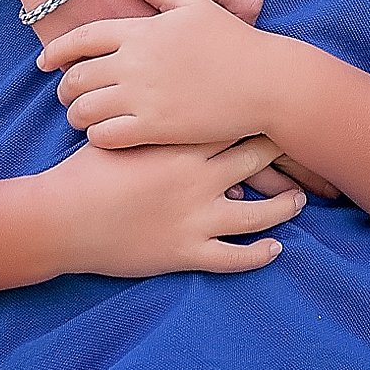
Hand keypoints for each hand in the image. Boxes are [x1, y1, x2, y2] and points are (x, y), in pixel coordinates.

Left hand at [39, 0, 279, 148]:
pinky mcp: (155, 129)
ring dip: (77, 114)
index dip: (57, 50)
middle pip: (76, 76)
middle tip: (66, 93)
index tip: (45, 61)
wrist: (265, 82)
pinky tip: (104, 133)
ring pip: (85, 110)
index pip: (81, 39)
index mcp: (141, 30)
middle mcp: (135, 63)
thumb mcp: (192, 1)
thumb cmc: (231, 40)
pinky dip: (96, 135)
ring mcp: (143, 97)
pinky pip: (105, 136)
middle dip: (64, 87)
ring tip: (83, 116)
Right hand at [43, 132, 302, 277]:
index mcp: (181, 144)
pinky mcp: (185, 254)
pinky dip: (258, 256)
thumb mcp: (123, 129)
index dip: (264, 116)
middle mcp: (197, 179)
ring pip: (257, 215)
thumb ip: (158, 118)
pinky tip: (274, 251)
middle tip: (307, 150)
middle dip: (284, 156)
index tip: (284, 110)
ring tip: (299, 201)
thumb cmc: (87, 170)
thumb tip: (190, 110)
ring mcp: (195, 219)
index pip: (236, 123)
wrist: (62, 217)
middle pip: (256, 162)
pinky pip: (234, 259)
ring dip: (283, 207)